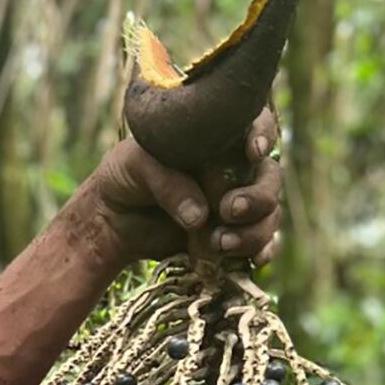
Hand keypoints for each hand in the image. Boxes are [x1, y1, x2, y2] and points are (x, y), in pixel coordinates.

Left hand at [79, 107, 282, 274]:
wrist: (114, 220)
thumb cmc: (126, 176)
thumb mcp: (138, 166)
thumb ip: (169, 184)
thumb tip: (200, 218)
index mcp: (218, 137)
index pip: (256, 124)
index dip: (263, 134)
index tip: (251, 152)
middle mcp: (235, 168)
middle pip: (270, 178)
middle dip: (258, 197)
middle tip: (229, 210)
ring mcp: (237, 203)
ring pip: (269, 214)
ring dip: (255, 231)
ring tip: (221, 244)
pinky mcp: (232, 234)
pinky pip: (261, 243)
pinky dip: (262, 251)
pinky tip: (255, 260)